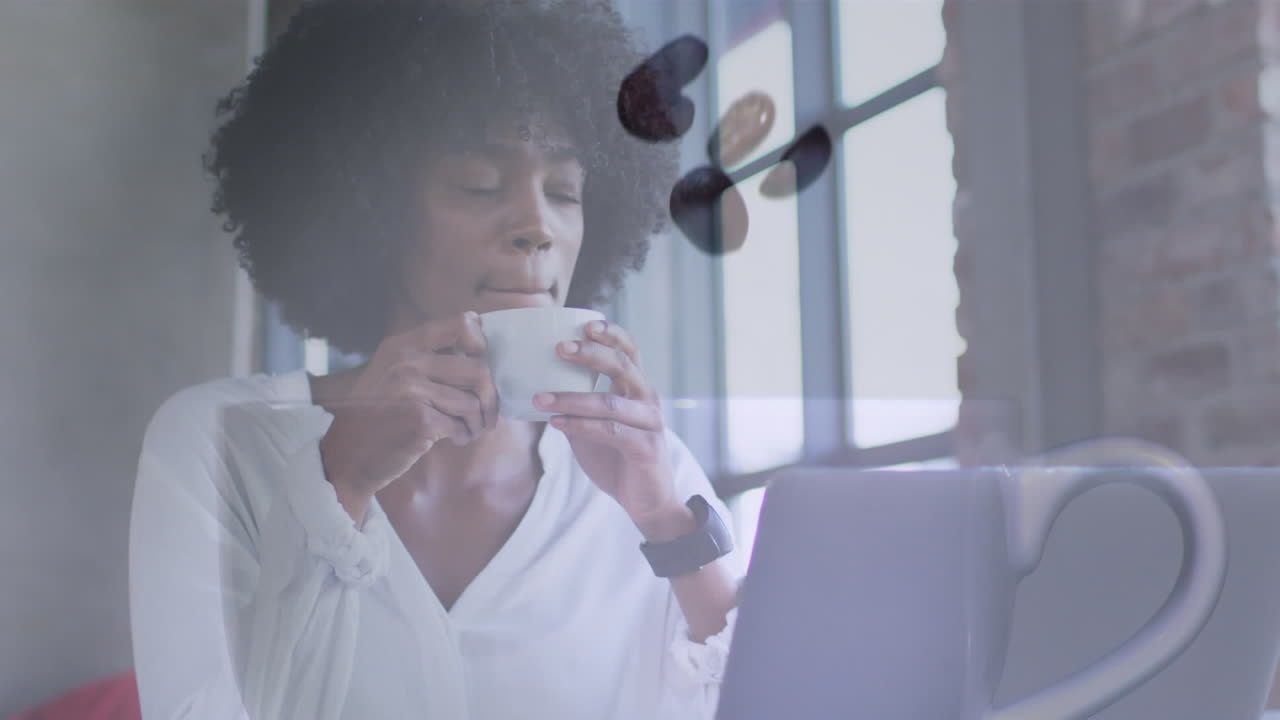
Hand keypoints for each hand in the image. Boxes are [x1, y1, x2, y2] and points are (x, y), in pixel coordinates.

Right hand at [318, 312, 497, 520]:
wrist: (346, 457)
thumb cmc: (376, 417)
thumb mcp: (391, 374)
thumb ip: (426, 359)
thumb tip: (481, 352)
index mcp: (402, 345)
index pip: (461, 324)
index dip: (481, 344)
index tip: (480, 366)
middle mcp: (406, 362)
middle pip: (479, 369)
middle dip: (490, 397)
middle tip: (487, 415)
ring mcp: (411, 390)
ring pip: (473, 402)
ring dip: (477, 422)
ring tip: (468, 430)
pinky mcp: (419, 420)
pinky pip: (460, 426)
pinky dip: (463, 436)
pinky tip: (453, 439)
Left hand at [533, 320, 692, 538]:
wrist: (647, 502)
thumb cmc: (618, 459)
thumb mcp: (594, 425)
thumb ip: (576, 405)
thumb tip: (535, 387)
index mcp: (636, 388)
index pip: (629, 350)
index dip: (611, 333)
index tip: (585, 323)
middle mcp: (646, 399)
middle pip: (622, 366)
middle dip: (590, 354)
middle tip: (559, 348)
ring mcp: (650, 423)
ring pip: (610, 402)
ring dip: (571, 398)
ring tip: (540, 397)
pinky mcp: (646, 448)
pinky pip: (611, 432)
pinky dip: (581, 425)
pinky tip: (557, 423)